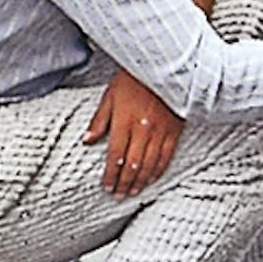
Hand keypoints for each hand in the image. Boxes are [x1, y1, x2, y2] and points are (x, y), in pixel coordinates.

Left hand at [83, 70, 184, 198]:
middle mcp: (143, 129)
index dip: (110, 173)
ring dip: (140, 180)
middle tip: (118, 195)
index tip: (106, 186)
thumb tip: (87, 140)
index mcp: (124, 120)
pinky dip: (159, 169)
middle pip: (132, 163)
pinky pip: (167, 155)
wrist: (167, 66)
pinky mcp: (175, 130)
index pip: (115, 154)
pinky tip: (152, 178)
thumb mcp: (110, 94)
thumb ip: (99, 119)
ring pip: (150, 163)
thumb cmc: (136, 76)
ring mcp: (161, 131)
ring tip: (133, 191)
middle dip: (124, 182)